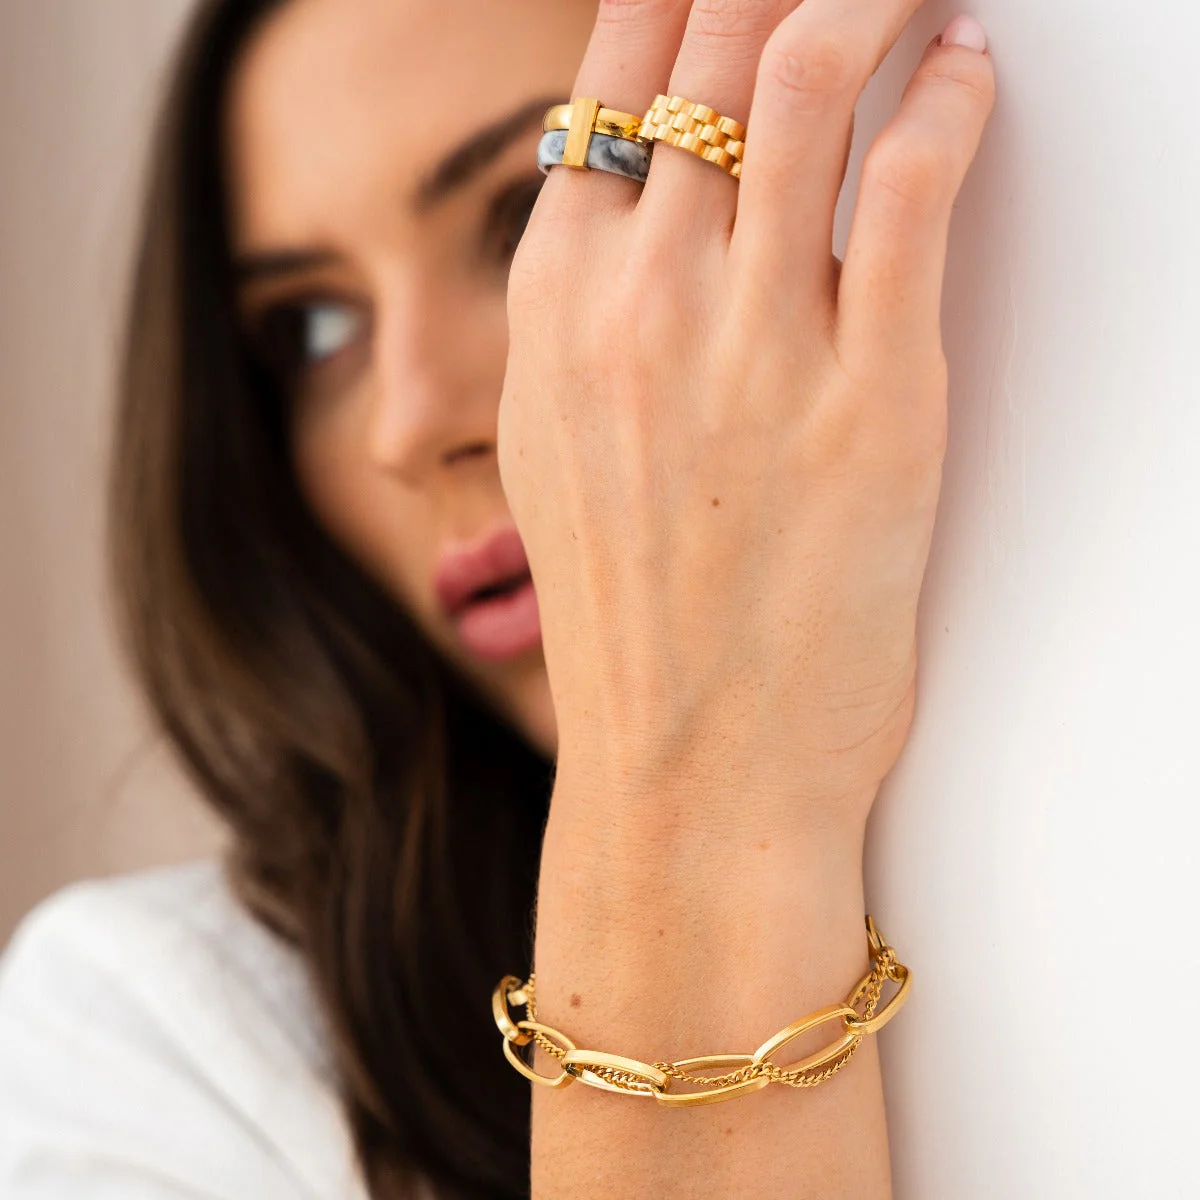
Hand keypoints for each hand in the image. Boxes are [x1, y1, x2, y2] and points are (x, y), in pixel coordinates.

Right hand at [498, 0, 994, 833]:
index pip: (614, 72)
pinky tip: (968, 75)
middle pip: (718, 43)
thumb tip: (640, 211)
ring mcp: (750, 341)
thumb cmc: (632, 623)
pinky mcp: (870, 393)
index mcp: (556, 305)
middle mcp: (640, 299)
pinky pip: (913, 186)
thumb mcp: (561, 450)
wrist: (688, 767)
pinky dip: (952, 101)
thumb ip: (588, 317)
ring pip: (812, 73)